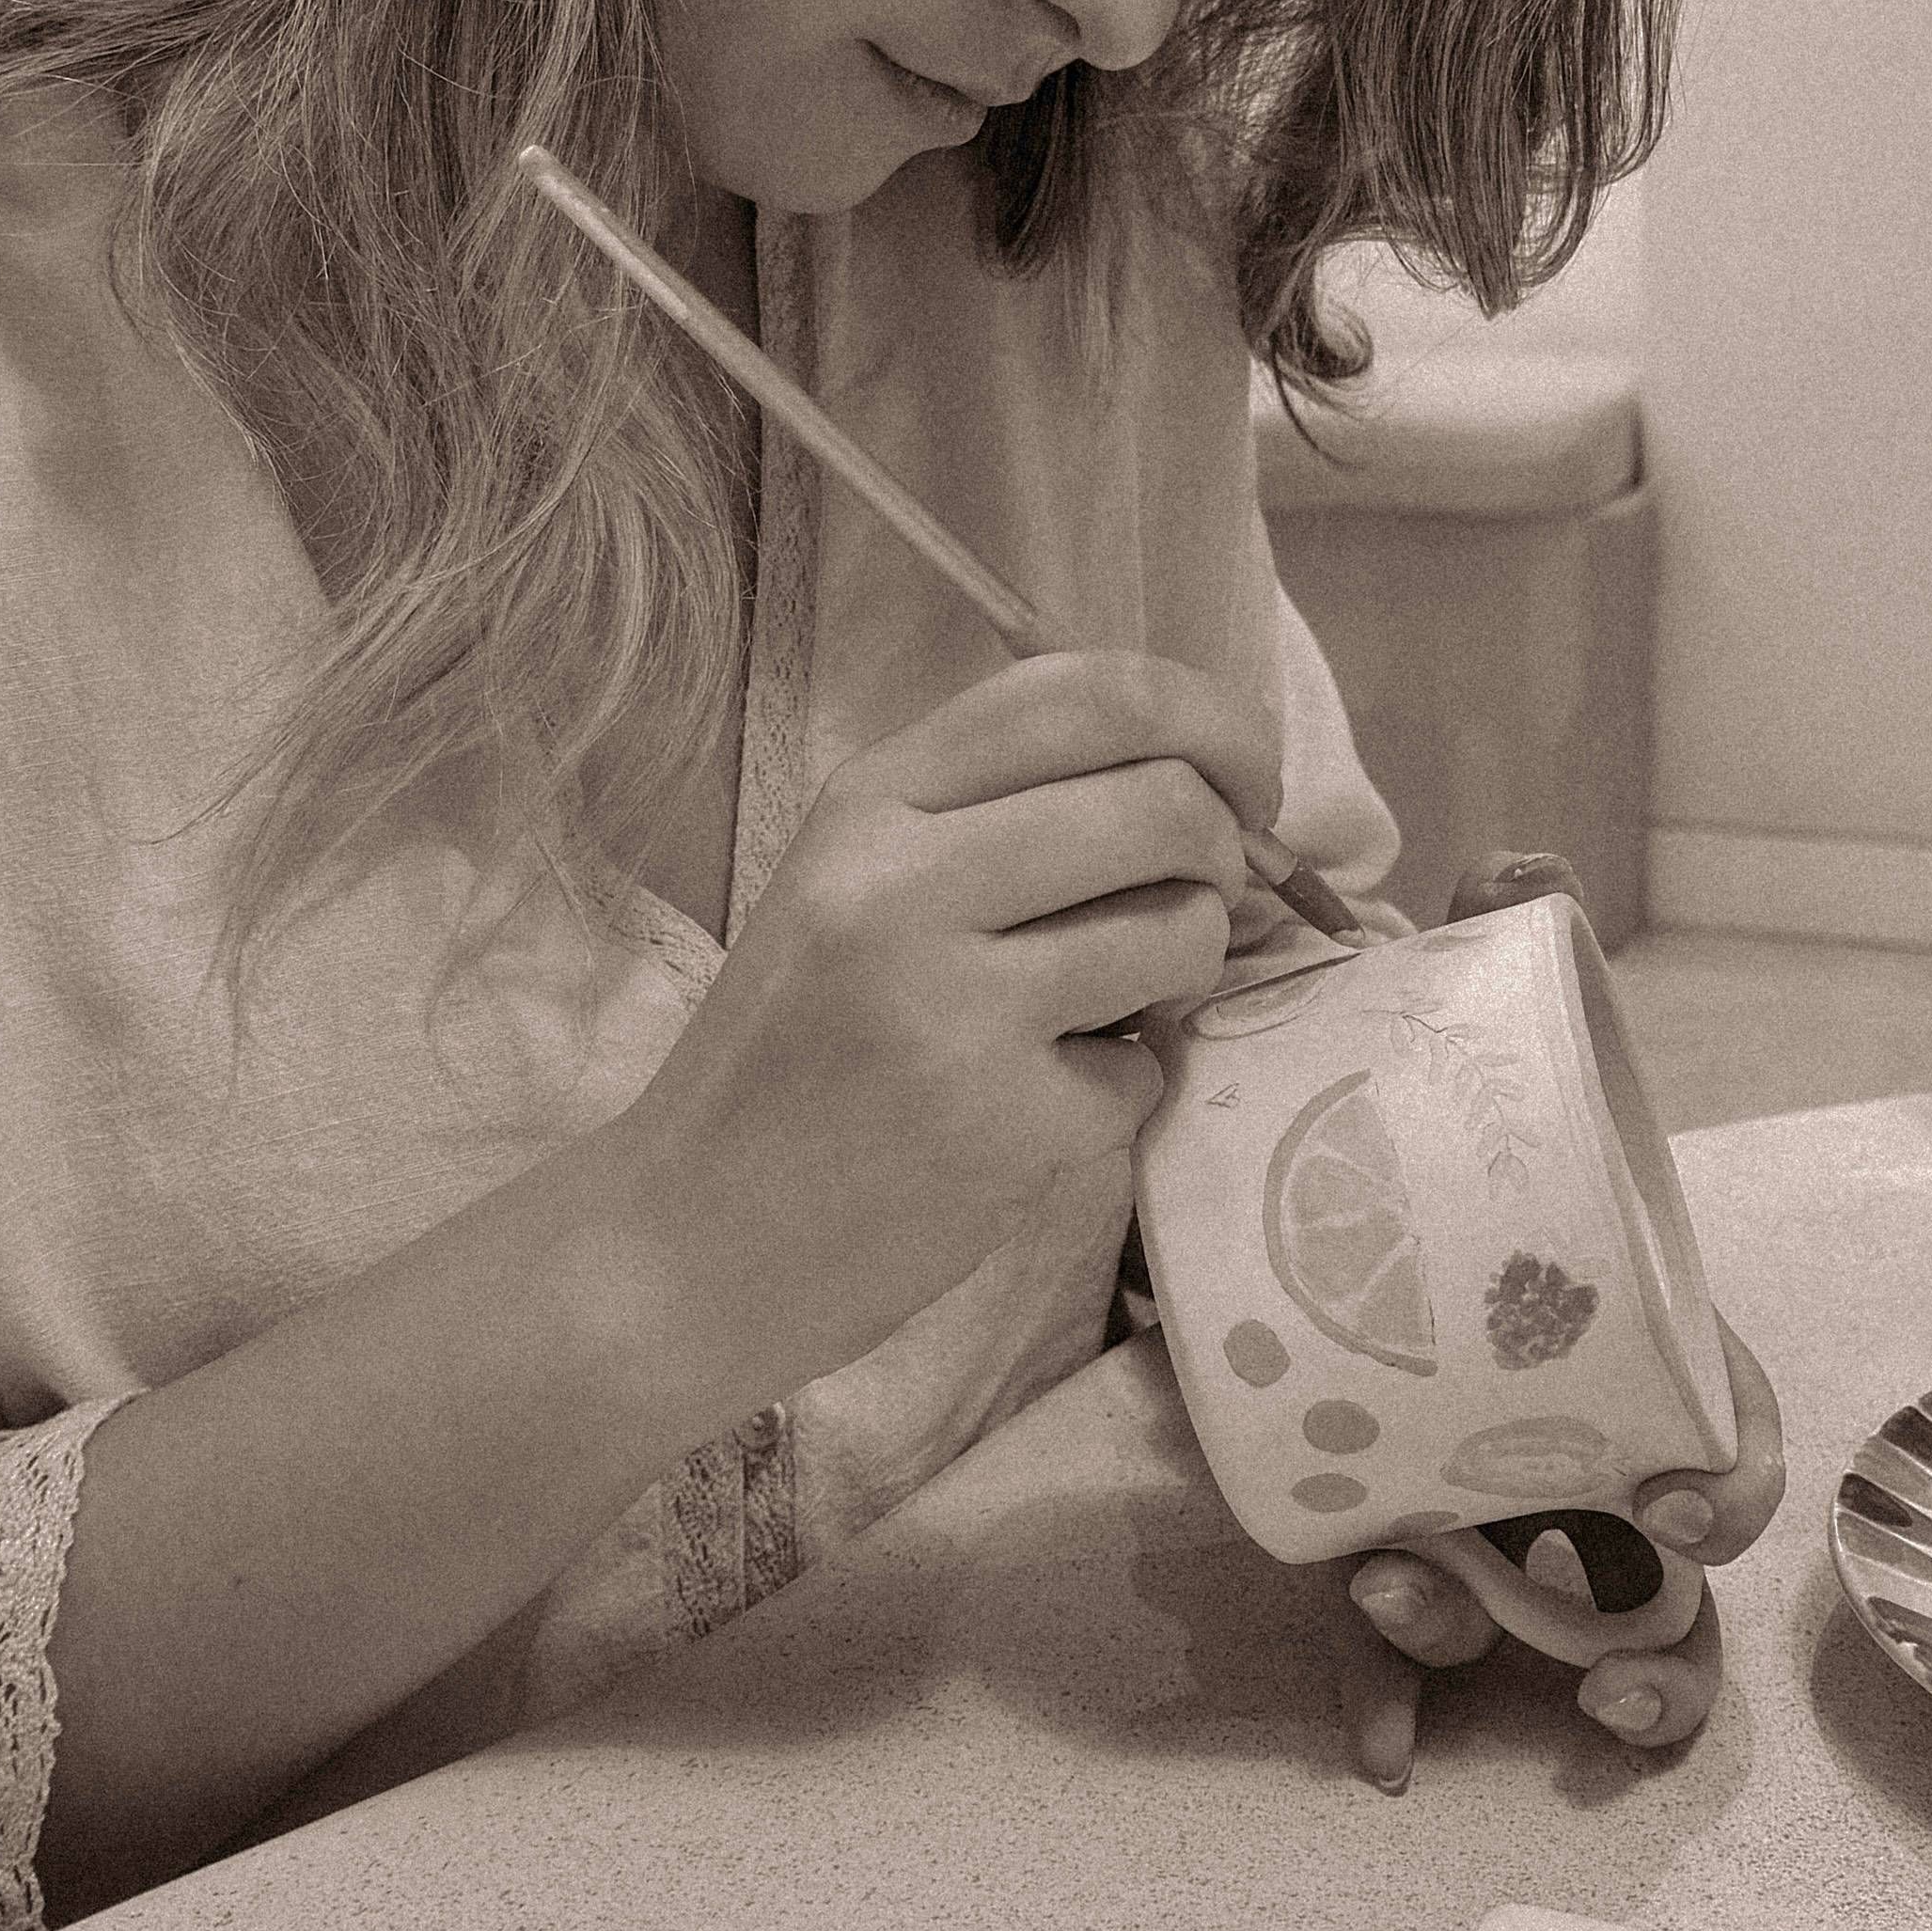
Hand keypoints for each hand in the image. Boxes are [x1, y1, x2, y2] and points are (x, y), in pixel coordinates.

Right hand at [616, 647, 1281, 1415]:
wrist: (687, 1238)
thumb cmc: (790, 1053)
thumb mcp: (850, 883)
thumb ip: (993, 812)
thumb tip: (1201, 776)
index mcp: (869, 801)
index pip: (1086, 692)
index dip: (1208, 719)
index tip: (1243, 775)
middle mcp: (905, 882)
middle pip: (1163, 803)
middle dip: (1226, 848)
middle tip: (1205, 894)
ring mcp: (956, 1008)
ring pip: (1181, 929)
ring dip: (1184, 966)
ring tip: (1107, 1005)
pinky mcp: (1005, 1127)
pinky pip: (1147, 1069)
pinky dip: (1120, 1087)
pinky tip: (1034, 1110)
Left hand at [1338, 849, 1786, 1788]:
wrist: (1261, 1160)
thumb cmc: (1407, 1119)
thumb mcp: (1440, 1034)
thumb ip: (1483, 942)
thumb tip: (1520, 866)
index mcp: (1624, 1343)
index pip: (1726, 1431)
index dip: (1728, 1482)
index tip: (1681, 1506)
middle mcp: (1569, 1447)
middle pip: (1663, 1590)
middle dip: (1656, 1650)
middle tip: (1605, 1658)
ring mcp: (1479, 1510)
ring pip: (1543, 1636)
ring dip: (1498, 1650)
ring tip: (1412, 1606)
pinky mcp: (1373, 1536)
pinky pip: (1404, 1659)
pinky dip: (1397, 1706)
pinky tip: (1379, 1754)